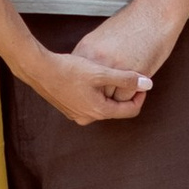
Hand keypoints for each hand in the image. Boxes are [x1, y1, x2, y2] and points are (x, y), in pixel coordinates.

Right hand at [30, 48, 151, 128]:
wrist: (40, 70)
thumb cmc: (70, 69)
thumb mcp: (101, 72)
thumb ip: (126, 78)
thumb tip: (148, 84)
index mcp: (99, 111)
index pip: (130, 111)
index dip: (140, 96)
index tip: (141, 81)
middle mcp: (88, 118)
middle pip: (116, 108)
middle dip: (123, 93)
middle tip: (125, 74)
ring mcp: (77, 115)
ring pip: (102, 104)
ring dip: (108, 91)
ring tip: (106, 73)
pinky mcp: (69, 108)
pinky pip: (89, 102)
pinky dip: (96, 92)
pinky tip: (90, 76)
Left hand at [73, 0, 181, 88]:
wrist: (154, 13)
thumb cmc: (132, 23)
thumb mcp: (104, 35)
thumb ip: (94, 53)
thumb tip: (88, 71)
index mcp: (86, 48)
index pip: (79, 78)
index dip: (89, 85)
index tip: (96, 87)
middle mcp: (96, 59)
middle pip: (91, 90)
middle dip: (101, 93)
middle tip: (113, 91)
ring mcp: (112, 67)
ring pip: (108, 98)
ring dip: (117, 95)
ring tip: (126, 88)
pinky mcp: (130, 74)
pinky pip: (124, 98)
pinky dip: (130, 96)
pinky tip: (136, 86)